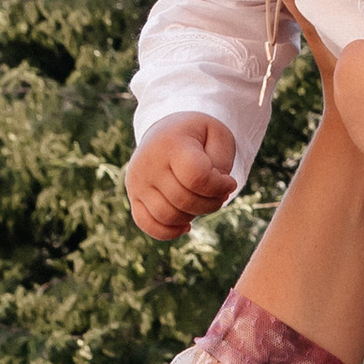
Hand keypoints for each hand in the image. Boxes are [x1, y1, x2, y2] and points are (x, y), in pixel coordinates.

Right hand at [127, 114, 238, 240]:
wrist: (166, 131)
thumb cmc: (198, 137)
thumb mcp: (218, 136)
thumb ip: (221, 165)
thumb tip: (216, 195)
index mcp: (171, 143)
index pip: (197, 178)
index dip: (220, 186)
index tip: (230, 182)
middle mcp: (148, 163)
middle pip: (184, 200)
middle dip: (211, 203)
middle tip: (220, 193)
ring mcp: (137, 181)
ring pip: (168, 216)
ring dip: (194, 216)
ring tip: (203, 201)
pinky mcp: (133, 197)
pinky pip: (148, 225)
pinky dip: (170, 232)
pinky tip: (186, 225)